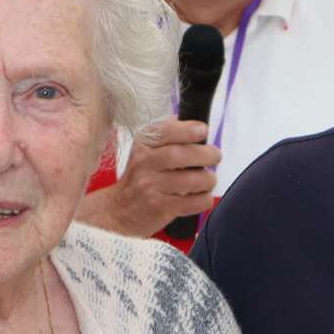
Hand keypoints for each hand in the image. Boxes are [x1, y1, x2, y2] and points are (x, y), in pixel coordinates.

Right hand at [81, 119, 219, 236]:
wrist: (119, 211)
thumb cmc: (140, 177)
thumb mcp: (145, 151)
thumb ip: (165, 135)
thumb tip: (190, 122)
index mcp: (143, 146)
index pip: (164, 131)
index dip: (187, 130)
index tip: (203, 131)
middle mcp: (143, 164)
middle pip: (180, 155)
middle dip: (205, 154)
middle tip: (215, 155)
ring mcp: (150, 187)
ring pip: (190, 180)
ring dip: (208, 179)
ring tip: (209, 179)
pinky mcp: (159, 208)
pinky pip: (192, 202)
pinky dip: (204, 199)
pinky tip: (201, 196)